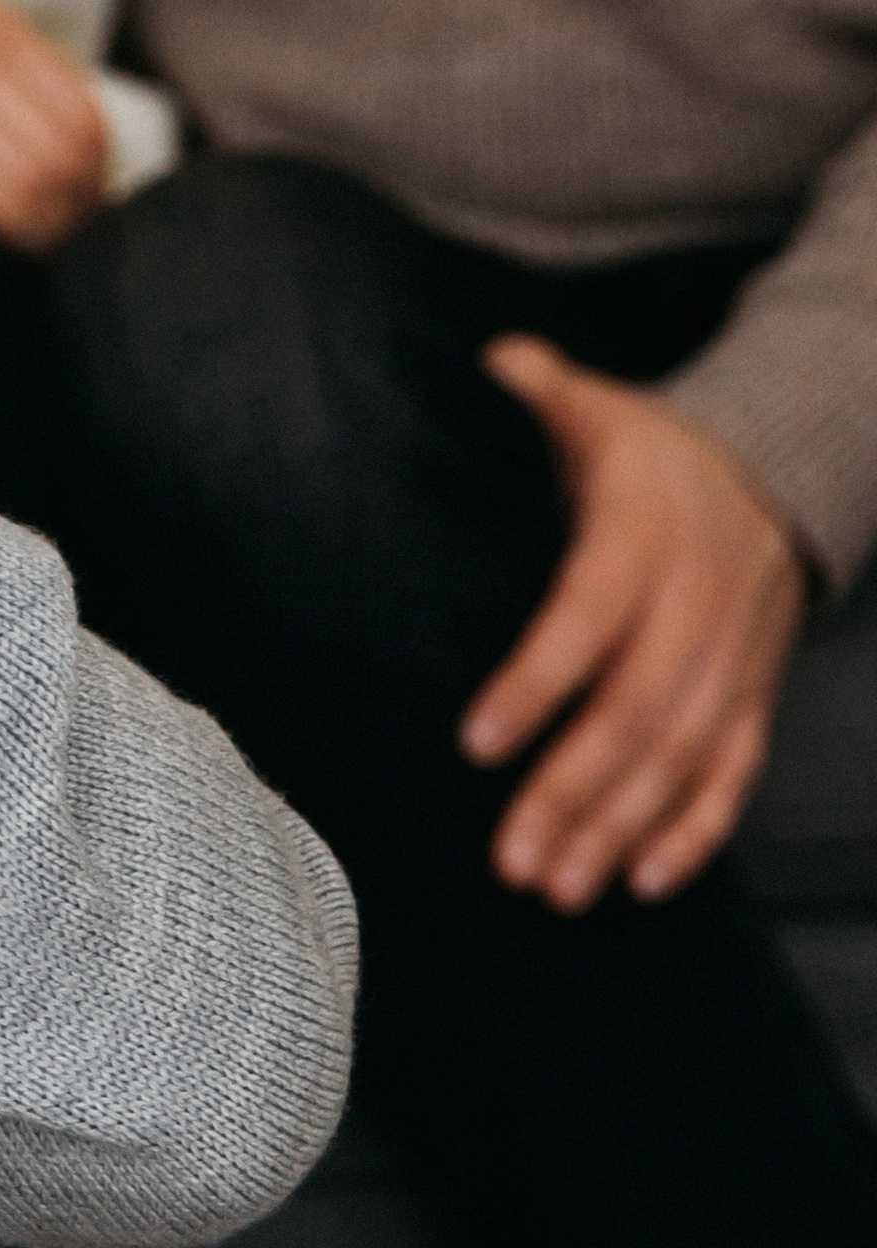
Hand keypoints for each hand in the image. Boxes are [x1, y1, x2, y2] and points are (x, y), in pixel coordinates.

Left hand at [462, 336, 807, 907]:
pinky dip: (697, 833)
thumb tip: (494, 360)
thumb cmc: (649, 449)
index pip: (587, 618)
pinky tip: (645, 882)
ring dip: (620, 829)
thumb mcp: (599, 405)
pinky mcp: (756, 696)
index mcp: (645, 534)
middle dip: (571, 792)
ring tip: (557, 888)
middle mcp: (697, 605)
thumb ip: (541, 386)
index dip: (536, 683)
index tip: (475, 744)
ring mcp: (735, 659)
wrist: (772, 474)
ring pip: (681, 758)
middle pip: (635, 712)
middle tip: (511, 860)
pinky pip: (735, 774)